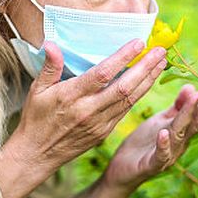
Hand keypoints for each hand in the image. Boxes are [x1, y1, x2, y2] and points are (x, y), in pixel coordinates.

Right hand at [0, 39, 165, 197]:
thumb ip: (49, 66)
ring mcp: (99, 123)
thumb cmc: (36, 118)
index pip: (102, 74)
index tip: (138, 42)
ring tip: (161, 62)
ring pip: (130, 100)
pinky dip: (140, 95)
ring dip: (148, 80)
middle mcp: (89, 110)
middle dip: (145, 68)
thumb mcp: (37, 90)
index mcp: (71, 97)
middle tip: (160, 50)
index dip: (122, 58)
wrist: (37, 155)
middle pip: (124, 87)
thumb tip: (52, 44)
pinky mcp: (105, 132)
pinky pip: (126, 110)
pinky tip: (148, 81)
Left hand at [100, 83, 197, 191]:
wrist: (122, 169)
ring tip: (195, 98)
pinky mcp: (151, 165)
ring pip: (180, 134)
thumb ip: (177, 107)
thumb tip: (193, 87)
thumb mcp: (161, 121)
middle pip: (196, 122)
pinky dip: (163, 144)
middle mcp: (179, 143)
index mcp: (182, 131)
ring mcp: (168, 154)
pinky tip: (164, 133)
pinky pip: (160, 155)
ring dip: (187, 116)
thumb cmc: (143, 143)